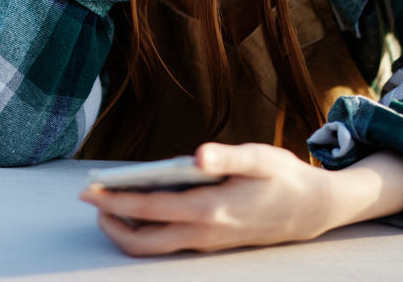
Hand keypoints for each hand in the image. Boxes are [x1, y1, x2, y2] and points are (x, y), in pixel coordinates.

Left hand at [79, 143, 332, 255]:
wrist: (313, 210)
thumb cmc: (283, 177)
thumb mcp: (258, 157)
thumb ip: (226, 156)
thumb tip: (198, 154)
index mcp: (209, 210)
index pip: (149, 210)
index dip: (114, 202)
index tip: (89, 191)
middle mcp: (204, 233)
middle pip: (143, 241)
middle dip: (111, 223)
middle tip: (90, 198)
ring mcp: (206, 242)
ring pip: (154, 247)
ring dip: (126, 229)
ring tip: (108, 201)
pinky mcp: (210, 243)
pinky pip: (168, 242)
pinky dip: (147, 228)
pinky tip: (141, 203)